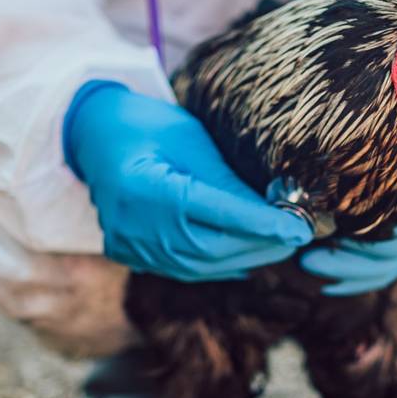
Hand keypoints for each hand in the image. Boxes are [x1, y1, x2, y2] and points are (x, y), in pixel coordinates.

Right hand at [65, 81, 312, 279]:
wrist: (95, 136)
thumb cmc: (150, 128)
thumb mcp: (192, 142)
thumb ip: (228, 181)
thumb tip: (277, 210)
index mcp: (148, 190)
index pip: (219, 214)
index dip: (264, 224)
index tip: (300, 229)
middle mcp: (136, 227)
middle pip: (212, 248)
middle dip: (261, 245)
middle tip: (297, 236)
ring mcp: (130, 246)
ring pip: (200, 266)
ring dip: (243, 258)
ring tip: (276, 245)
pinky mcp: (130, 256)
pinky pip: (183, 270)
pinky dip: (218, 265)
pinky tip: (244, 257)